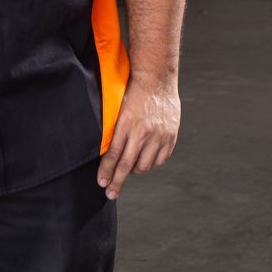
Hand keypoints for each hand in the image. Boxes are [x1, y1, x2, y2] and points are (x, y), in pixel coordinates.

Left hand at [98, 76, 179, 200]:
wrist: (157, 78)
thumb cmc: (134, 92)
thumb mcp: (119, 109)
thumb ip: (116, 131)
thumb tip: (109, 154)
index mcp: (126, 123)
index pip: (114, 154)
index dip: (106, 171)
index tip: (101, 183)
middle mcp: (143, 131)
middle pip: (128, 164)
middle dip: (117, 181)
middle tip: (110, 193)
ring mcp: (159, 134)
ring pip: (144, 164)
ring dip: (135, 170)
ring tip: (129, 169)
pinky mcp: (170, 135)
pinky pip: (160, 159)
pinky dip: (151, 163)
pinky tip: (145, 161)